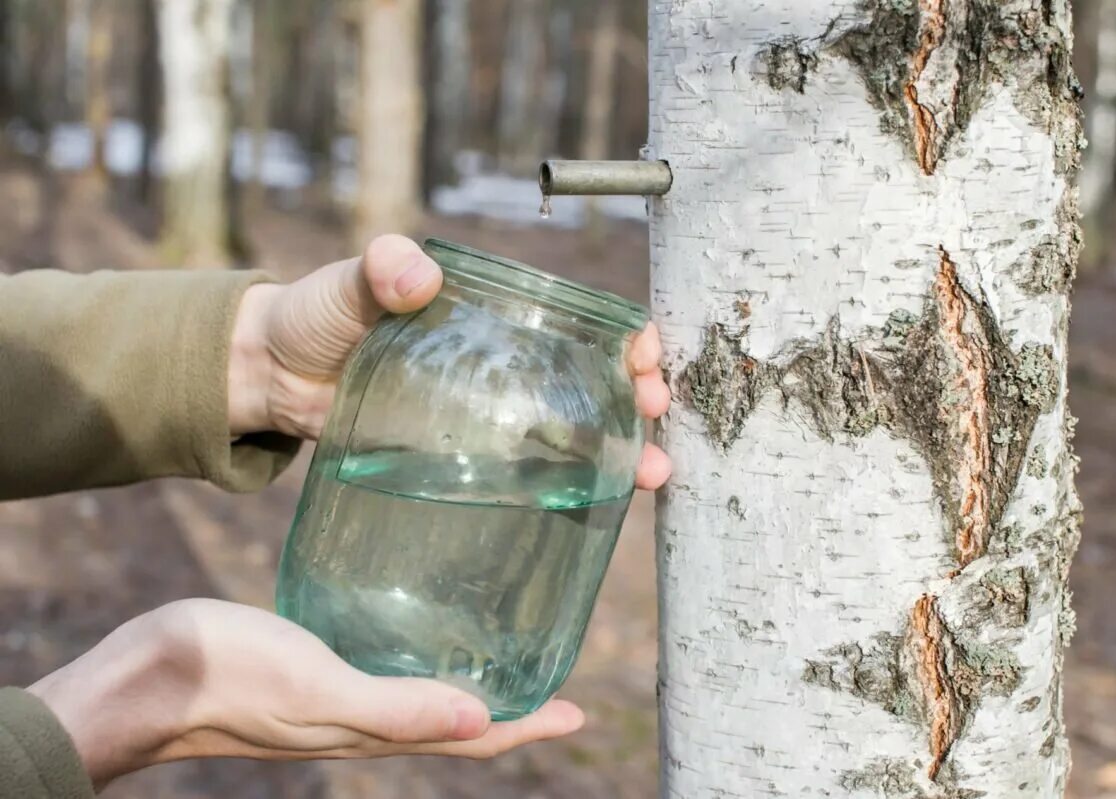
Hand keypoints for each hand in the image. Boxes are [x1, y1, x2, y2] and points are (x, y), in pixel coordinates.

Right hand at [29, 599, 584, 787]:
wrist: (145, 678)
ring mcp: (339, 698)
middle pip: (456, 723)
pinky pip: (383, 672)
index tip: (577, 713)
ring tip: (500, 657)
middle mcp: (365, 722)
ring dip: (468, 686)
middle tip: (551, 681)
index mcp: (374, 732)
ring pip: (423, 699)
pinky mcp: (314, 669)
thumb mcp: (317, 690)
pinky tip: (415, 630)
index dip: (528, 728)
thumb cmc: (227, 679)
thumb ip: (394, 708)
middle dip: (509, 709)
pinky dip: (418, 661)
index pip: (472, 739)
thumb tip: (483, 721)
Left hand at [228, 235, 671, 489]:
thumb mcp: (349, 284)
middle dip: (638, 397)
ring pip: (574, 430)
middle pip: (592, 379)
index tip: (643, 354)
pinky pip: (531, 470)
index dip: (623, 334)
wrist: (272, 378)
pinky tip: (601, 506)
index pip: (578, 319)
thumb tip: (412, 272)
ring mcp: (489, 414)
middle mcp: (503, 363)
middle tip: (657, 419)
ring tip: (652, 476)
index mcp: (492, 314)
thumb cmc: (316, 316)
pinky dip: (572, 486)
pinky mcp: (465, 457)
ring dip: (622, 451)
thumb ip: (378, 270)